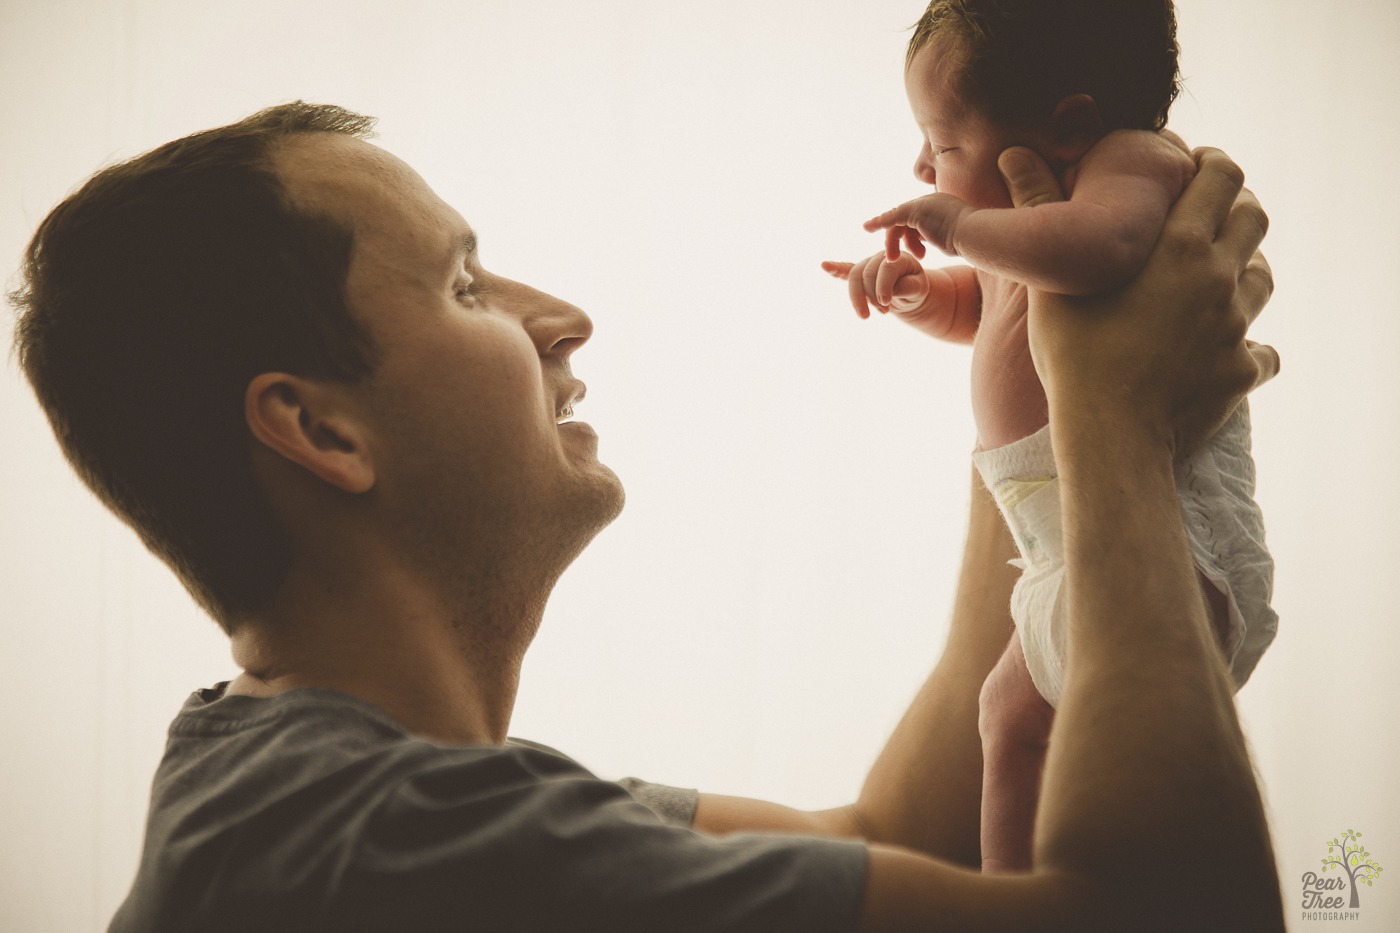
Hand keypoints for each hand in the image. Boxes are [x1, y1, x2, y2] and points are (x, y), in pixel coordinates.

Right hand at [821, 251, 928, 318]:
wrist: (909, 292)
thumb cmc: (915, 289)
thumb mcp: (919, 290)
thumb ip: (909, 287)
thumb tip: (892, 290)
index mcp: (899, 257)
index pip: (885, 269)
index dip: (883, 288)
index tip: (885, 306)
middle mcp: (882, 256)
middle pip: (866, 273)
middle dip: (871, 295)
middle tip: (884, 312)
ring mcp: (869, 263)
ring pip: (854, 276)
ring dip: (857, 297)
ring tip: (865, 315)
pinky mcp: (860, 273)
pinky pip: (846, 271)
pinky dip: (836, 269)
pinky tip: (825, 266)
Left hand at [862, 192, 972, 260]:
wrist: (975, 235)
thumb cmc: (971, 243)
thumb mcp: (956, 238)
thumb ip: (946, 237)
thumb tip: (950, 244)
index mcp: (943, 207)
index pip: (919, 219)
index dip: (910, 236)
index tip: (911, 251)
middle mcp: (933, 201)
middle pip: (906, 220)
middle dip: (898, 240)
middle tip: (894, 259)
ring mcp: (924, 204)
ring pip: (898, 222)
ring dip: (893, 242)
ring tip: (894, 260)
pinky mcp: (916, 210)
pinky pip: (893, 217)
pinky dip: (879, 222)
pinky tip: (868, 228)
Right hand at [1011, 146, 1278, 455]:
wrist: (1112, 435)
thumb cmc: (1074, 356)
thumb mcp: (1050, 281)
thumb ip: (1040, 211)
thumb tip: (1016, 156)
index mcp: (1180, 246)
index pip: (1222, 175)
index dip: (1211, 164)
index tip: (1194, 166)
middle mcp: (1218, 278)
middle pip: (1254, 217)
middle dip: (1235, 207)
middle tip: (1204, 217)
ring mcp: (1236, 327)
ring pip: (1262, 279)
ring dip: (1242, 270)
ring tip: (1210, 280)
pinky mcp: (1241, 371)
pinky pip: (1262, 351)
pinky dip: (1246, 347)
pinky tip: (1219, 353)